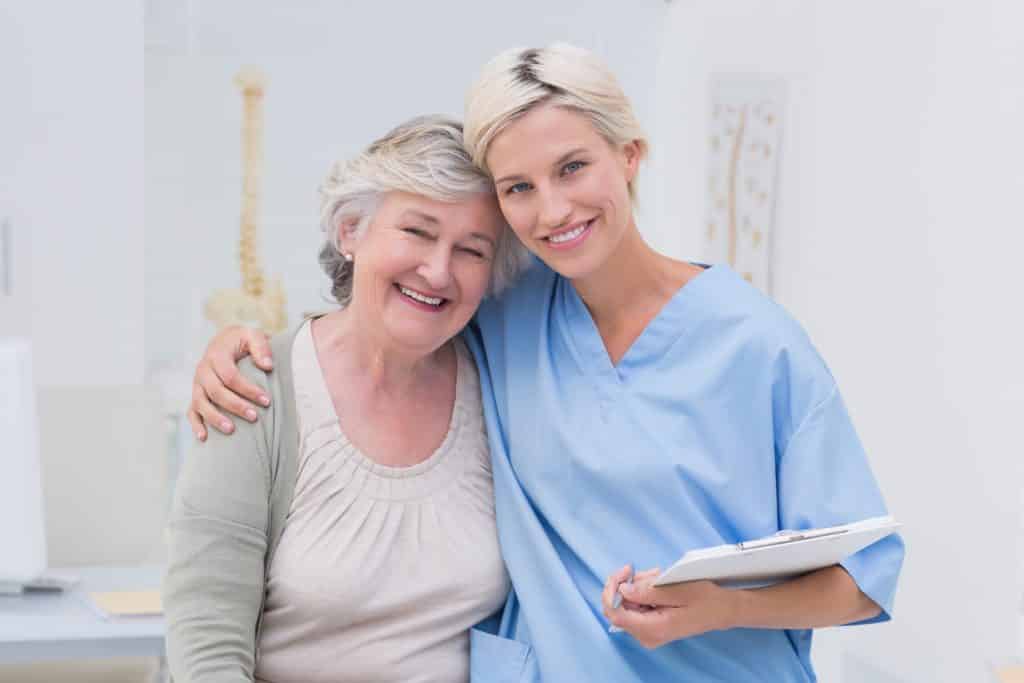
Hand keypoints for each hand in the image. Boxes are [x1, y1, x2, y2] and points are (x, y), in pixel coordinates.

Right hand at [187, 325, 273, 440]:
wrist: (226, 341)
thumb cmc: (243, 341)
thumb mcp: (253, 335)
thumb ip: (261, 347)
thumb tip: (268, 366)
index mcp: (216, 355)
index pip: (230, 376)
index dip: (248, 389)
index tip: (266, 401)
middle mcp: (203, 370)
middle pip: (215, 391)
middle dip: (235, 405)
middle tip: (254, 417)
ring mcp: (197, 384)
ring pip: (200, 403)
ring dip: (214, 418)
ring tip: (231, 430)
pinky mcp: (196, 394)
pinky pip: (191, 410)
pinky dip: (195, 424)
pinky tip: (204, 438)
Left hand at [602, 570, 739, 648]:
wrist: (722, 610)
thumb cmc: (704, 600)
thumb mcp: (677, 591)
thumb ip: (647, 592)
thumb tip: (622, 589)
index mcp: (652, 629)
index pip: (615, 613)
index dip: (612, 590)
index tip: (625, 572)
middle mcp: (646, 635)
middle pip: (620, 606)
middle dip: (631, 584)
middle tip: (651, 571)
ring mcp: (648, 632)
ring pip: (629, 603)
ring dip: (640, 585)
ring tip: (659, 575)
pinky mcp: (651, 626)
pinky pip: (638, 606)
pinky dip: (645, 591)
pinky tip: (659, 583)